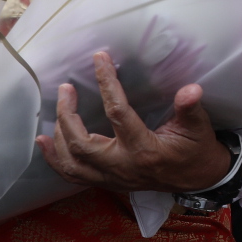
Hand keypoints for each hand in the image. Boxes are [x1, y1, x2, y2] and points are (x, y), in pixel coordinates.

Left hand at [36, 51, 231, 192]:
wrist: (197, 179)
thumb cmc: (196, 150)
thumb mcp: (198, 128)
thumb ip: (190, 108)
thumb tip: (192, 89)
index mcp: (143, 150)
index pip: (118, 113)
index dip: (107, 84)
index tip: (100, 59)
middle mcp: (122, 167)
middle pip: (81, 143)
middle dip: (67, 114)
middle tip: (67, 88)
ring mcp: (111, 178)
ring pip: (72, 162)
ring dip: (59, 135)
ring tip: (58, 109)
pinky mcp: (107, 182)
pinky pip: (73, 175)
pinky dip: (54, 159)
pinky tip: (43, 142)